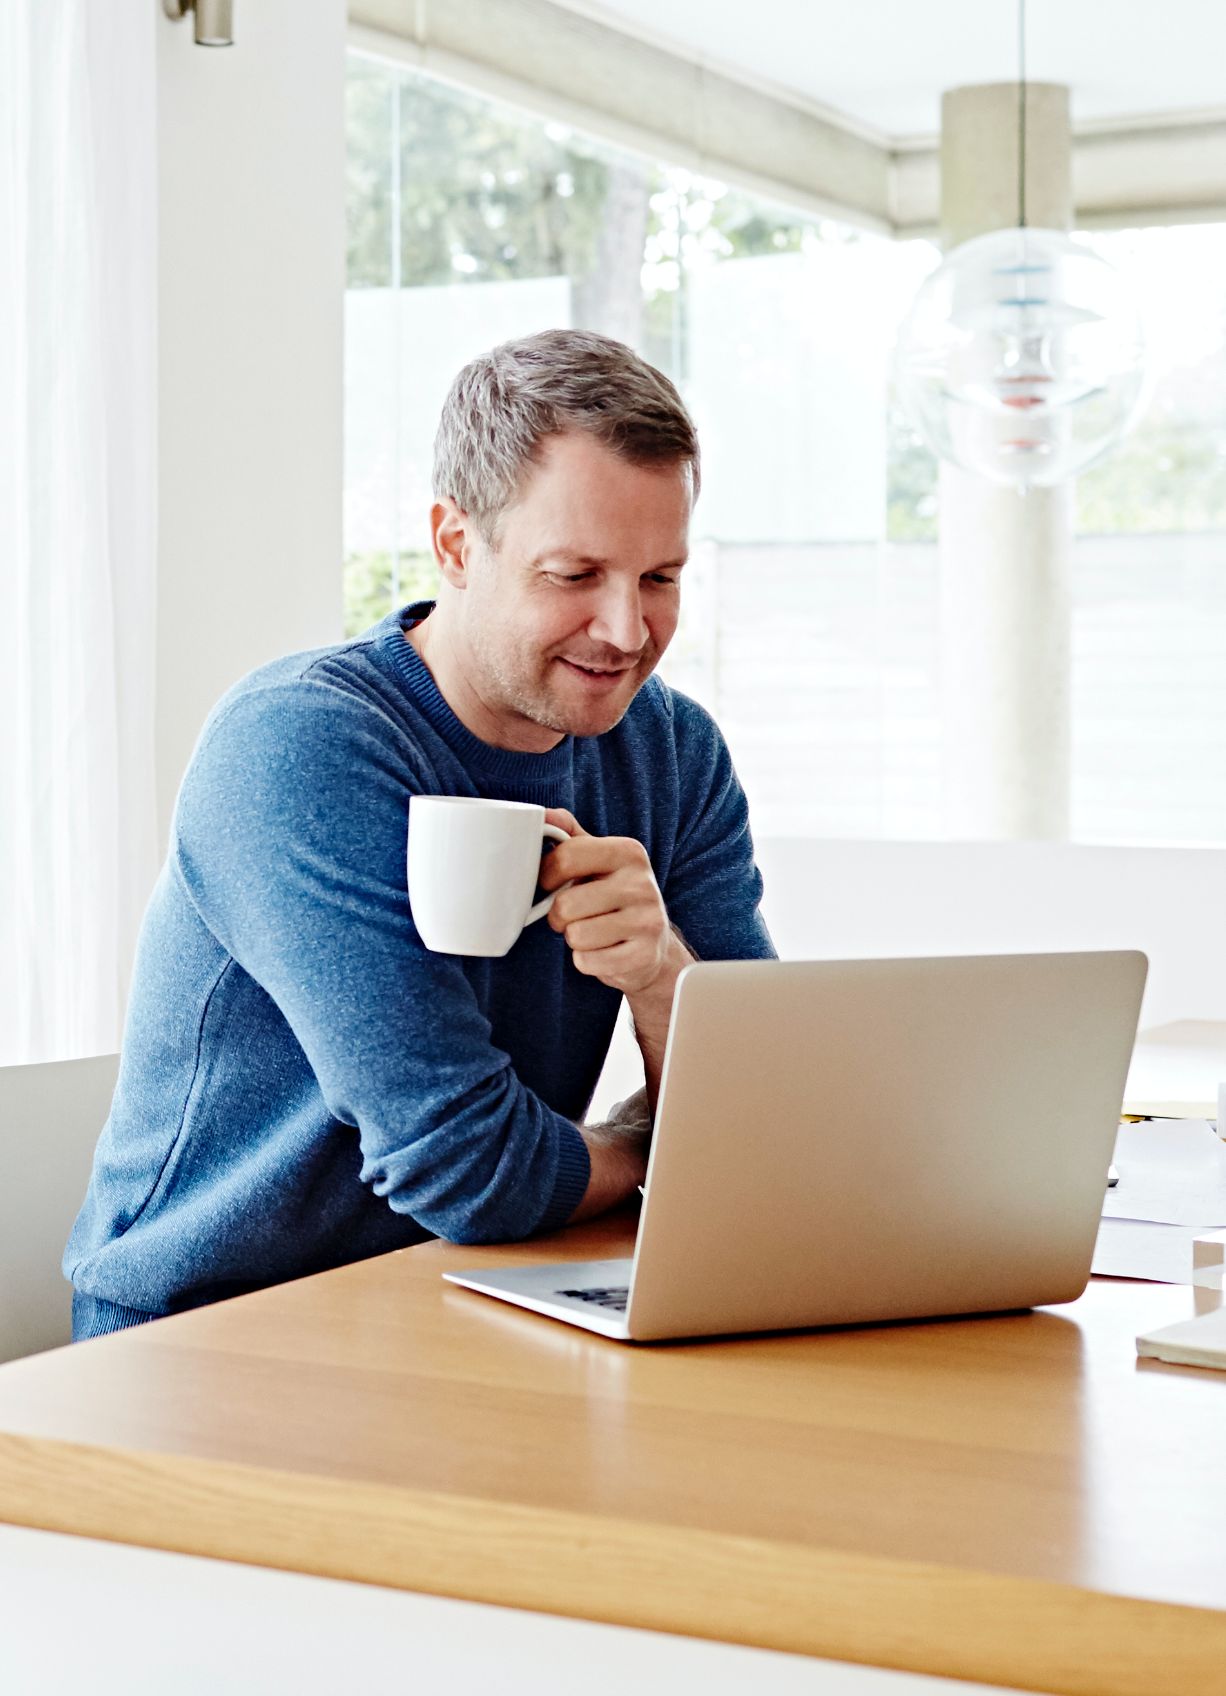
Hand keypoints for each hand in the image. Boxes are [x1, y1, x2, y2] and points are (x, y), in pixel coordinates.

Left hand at [539, 809, 685, 998]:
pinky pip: (587, 962)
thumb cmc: (613, 896)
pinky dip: (586, 961)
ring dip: (574, 939)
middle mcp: (642, 884)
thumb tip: (543, 814)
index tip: (551, 883)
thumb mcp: (596, 859)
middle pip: (566, 904)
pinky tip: (604, 951)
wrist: (652, 944)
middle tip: (574, 915)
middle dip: (559, 916)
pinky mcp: (644, 955)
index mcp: (628, 852)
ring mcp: (647, 921)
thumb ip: (568, 834)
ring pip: (575, 936)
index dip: (546, 875)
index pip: (566, 856)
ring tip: (592, 932)